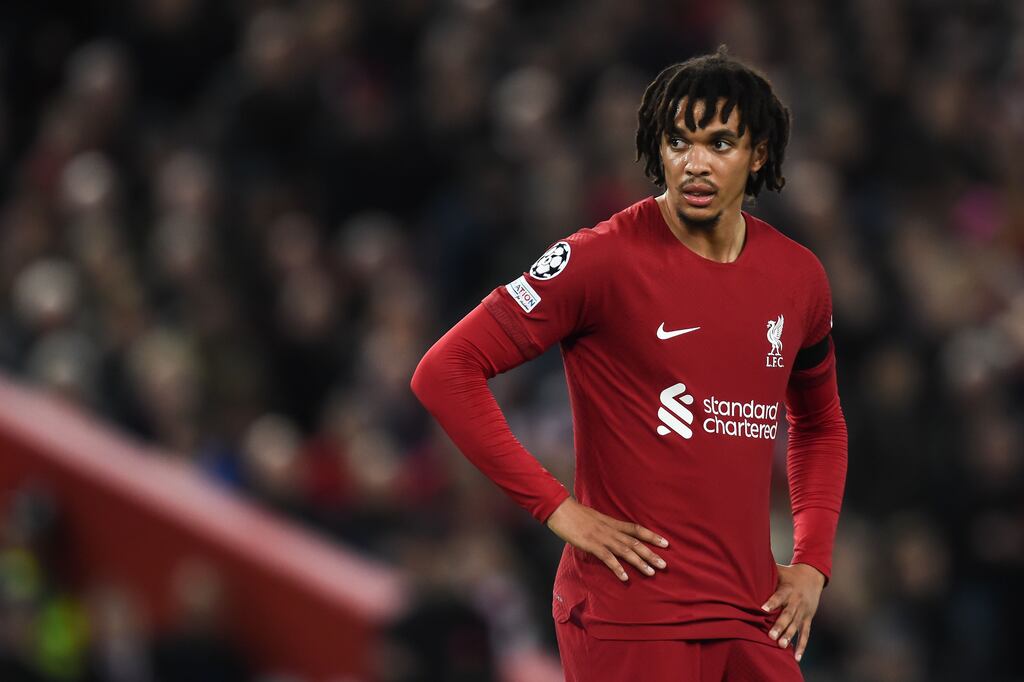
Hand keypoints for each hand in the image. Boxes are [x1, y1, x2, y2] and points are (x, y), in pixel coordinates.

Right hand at [545, 497, 668, 581]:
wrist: (560, 509)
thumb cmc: (574, 514)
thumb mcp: (594, 518)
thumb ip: (604, 527)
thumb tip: (611, 534)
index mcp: (612, 523)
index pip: (636, 529)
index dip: (651, 536)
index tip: (665, 543)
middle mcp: (610, 530)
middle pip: (635, 542)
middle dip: (651, 554)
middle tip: (664, 565)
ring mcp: (601, 537)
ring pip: (625, 550)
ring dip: (639, 562)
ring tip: (651, 572)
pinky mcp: (591, 544)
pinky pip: (607, 558)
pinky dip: (617, 568)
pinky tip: (625, 577)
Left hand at [760, 563, 825, 661]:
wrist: (812, 576)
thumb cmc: (789, 574)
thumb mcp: (779, 570)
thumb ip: (764, 572)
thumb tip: (744, 567)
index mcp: (788, 588)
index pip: (779, 596)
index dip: (772, 603)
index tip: (763, 609)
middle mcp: (797, 601)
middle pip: (788, 614)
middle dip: (780, 625)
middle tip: (771, 636)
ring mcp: (803, 611)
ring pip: (796, 625)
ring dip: (789, 636)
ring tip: (781, 646)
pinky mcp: (808, 618)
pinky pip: (805, 634)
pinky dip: (802, 646)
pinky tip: (797, 657)